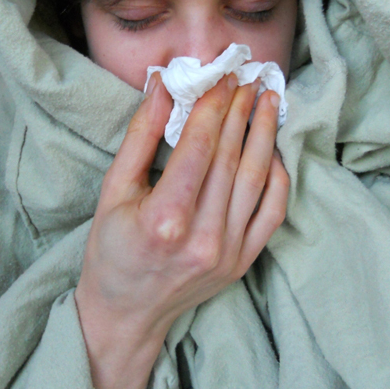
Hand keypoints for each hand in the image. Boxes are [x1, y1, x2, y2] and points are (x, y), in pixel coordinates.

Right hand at [74, 72, 288, 388]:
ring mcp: (228, 252)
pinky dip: (277, 176)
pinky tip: (272, 149)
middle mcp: (203, 236)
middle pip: (231, 157)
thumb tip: (164, 85)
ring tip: (268, 101)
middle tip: (247, 79)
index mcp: (165, 217)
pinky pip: (272, 212)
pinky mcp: (243, 262)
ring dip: (265, 134)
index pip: (200, 145)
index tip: (222, 77)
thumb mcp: (113, 188)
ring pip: (257, 179)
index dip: (214, 105)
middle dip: (240, 110)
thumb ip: (141, 135)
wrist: (127, 311)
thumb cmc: (112, 248)